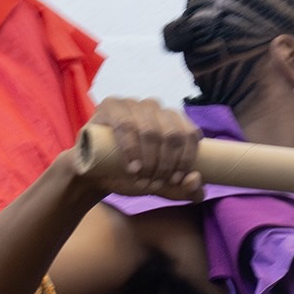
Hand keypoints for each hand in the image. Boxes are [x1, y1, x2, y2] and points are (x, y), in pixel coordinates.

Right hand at [78, 97, 203, 200]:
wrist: (96, 176)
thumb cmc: (131, 176)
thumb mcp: (160, 187)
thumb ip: (183, 189)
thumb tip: (197, 179)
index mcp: (173, 120)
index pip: (190, 134)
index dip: (186, 159)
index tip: (175, 180)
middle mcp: (156, 108)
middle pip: (172, 134)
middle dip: (166, 164)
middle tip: (154, 183)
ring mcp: (133, 103)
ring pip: (151, 130)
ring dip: (149, 160)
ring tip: (141, 178)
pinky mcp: (111, 105)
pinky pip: (126, 124)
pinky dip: (132, 149)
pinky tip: (132, 167)